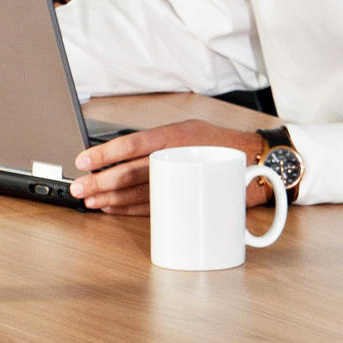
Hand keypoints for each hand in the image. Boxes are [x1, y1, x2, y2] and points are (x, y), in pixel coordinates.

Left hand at [70, 118, 277, 216]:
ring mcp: (185, 181)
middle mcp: (179, 157)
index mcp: (177, 136)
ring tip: (91, 202)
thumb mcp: (193, 133)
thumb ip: (162, 144)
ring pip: (141, 193)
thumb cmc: (223, 146)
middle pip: (133, 173)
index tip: (83, 161)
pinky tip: (113, 209)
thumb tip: (120, 157)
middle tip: (79, 189)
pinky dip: (131, 209)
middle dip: (101, 182)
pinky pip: (155, 206)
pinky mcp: (191, 200)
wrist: (262, 163)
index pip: (133, 145)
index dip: (105, 155)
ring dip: (112, 199)